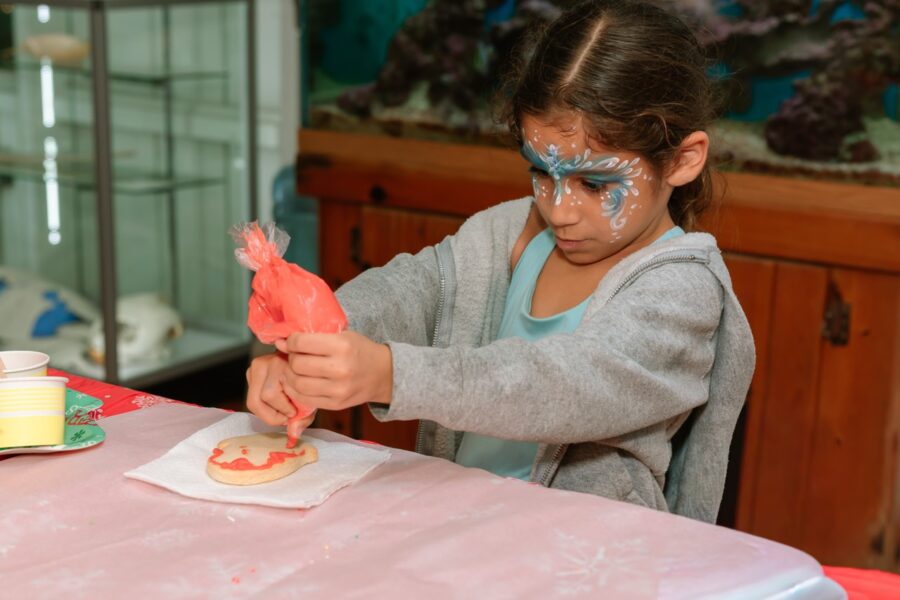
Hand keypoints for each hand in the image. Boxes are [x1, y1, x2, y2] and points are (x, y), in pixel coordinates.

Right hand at [245, 353, 315, 437]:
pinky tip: (277, 404)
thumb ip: (304, 417)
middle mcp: (266, 362)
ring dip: (268, 412)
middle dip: (272, 415)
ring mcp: (257, 365)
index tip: (294, 412)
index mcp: (283, 364)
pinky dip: (264, 406)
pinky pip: (252, 397)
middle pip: (258, 400)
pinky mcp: (252, 370)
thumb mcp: (311, 397)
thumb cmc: (309, 379)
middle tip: (286, 417)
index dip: (284, 410)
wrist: (307, 360)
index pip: (271, 396)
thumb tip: (293, 434)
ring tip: (282, 411)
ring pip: (253, 400)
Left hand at [274, 330, 392, 410]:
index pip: (301, 343)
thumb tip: (281, 343)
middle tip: (294, 356)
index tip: (291, 342)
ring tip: (294, 370)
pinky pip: (305, 399)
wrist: (383, 374)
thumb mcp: (343, 336)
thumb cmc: (360, 350)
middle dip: (290, 358)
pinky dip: (295, 391)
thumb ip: (314, 338)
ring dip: (290, 376)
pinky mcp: (336, 404)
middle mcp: (339, 369)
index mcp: (341, 346)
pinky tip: (297, 383)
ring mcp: (338, 389)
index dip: (291, 341)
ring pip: (298, 384)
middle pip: (297, 364)